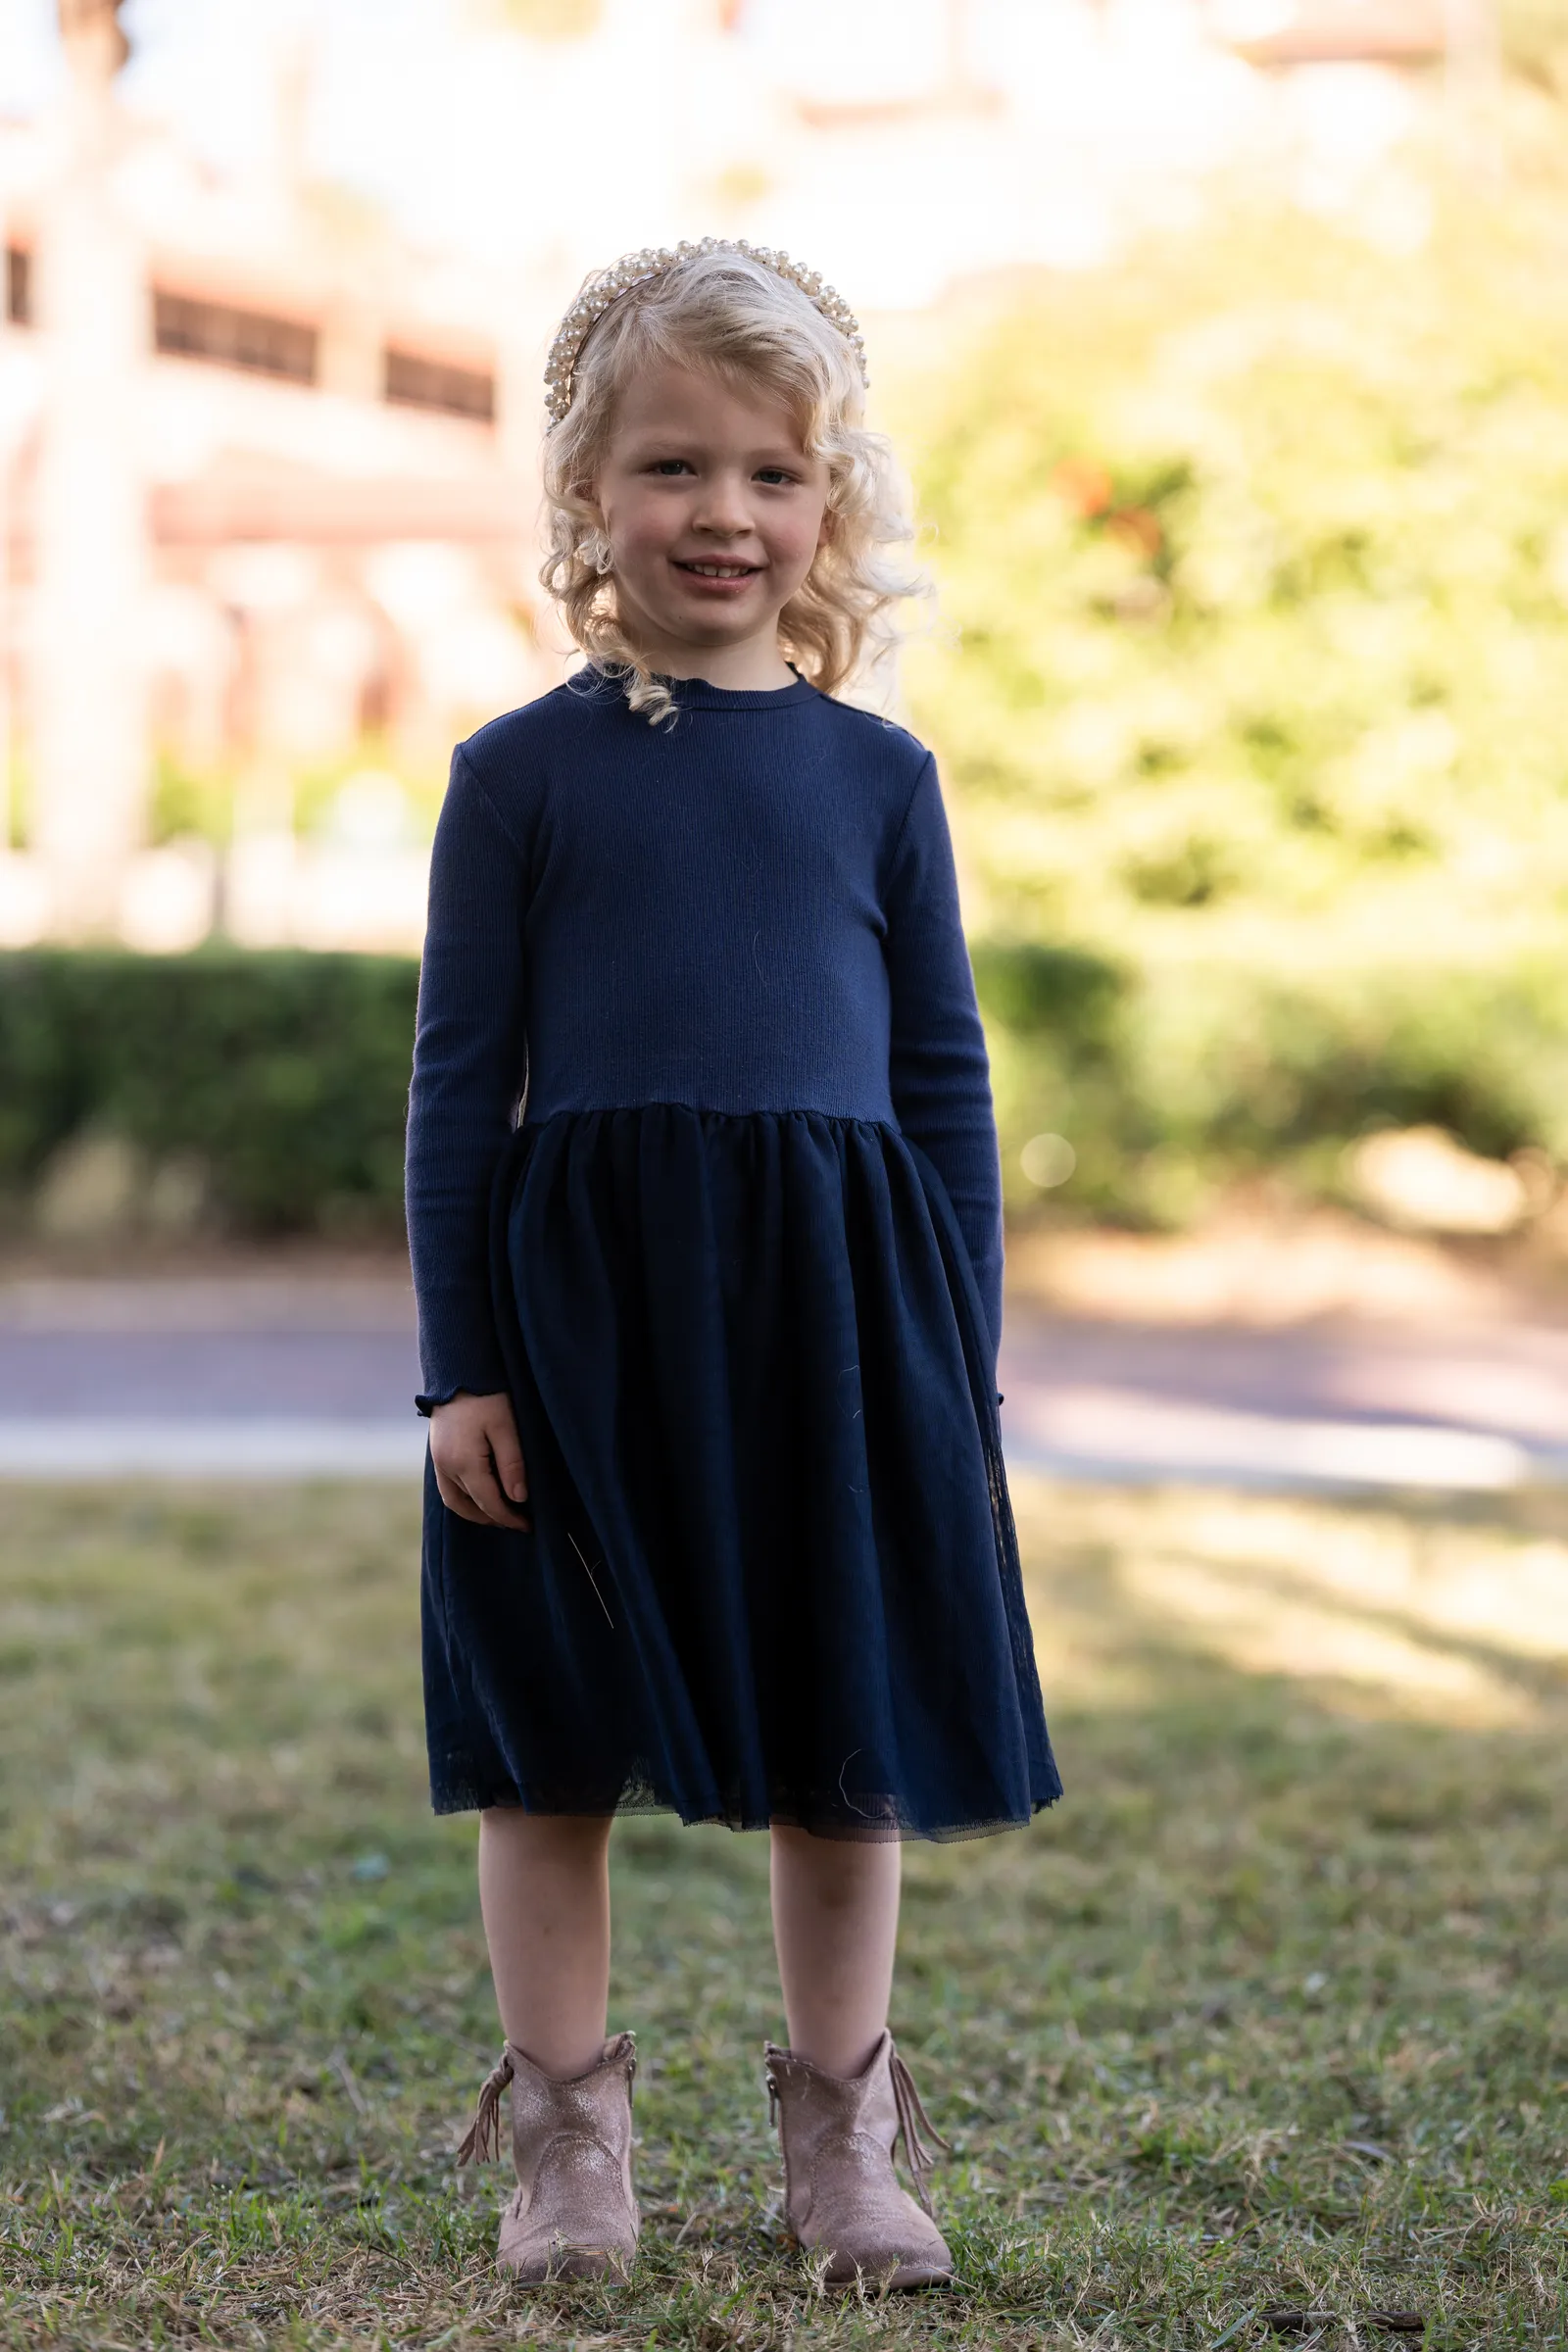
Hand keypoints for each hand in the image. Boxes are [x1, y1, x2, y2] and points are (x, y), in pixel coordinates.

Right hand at [429, 1391, 531, 1529]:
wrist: (458, 1370)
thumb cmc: (486, 1395)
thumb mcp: (506, 1427)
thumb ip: (512, 1464)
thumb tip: (519, 1498)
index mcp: (463, 1462)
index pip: (489, 1503)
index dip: (509, 1518)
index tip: (528, 1525)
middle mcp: (445, 1466)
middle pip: (469, 1506)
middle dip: (493, 1518)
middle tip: (517, 1522)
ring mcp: (437, 1461)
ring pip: (455, 1501)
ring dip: (476, 1512)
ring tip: (499, 1514)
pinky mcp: (437, 1453)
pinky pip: (448, 1488)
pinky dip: (464, 1499)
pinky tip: (480, 1495)